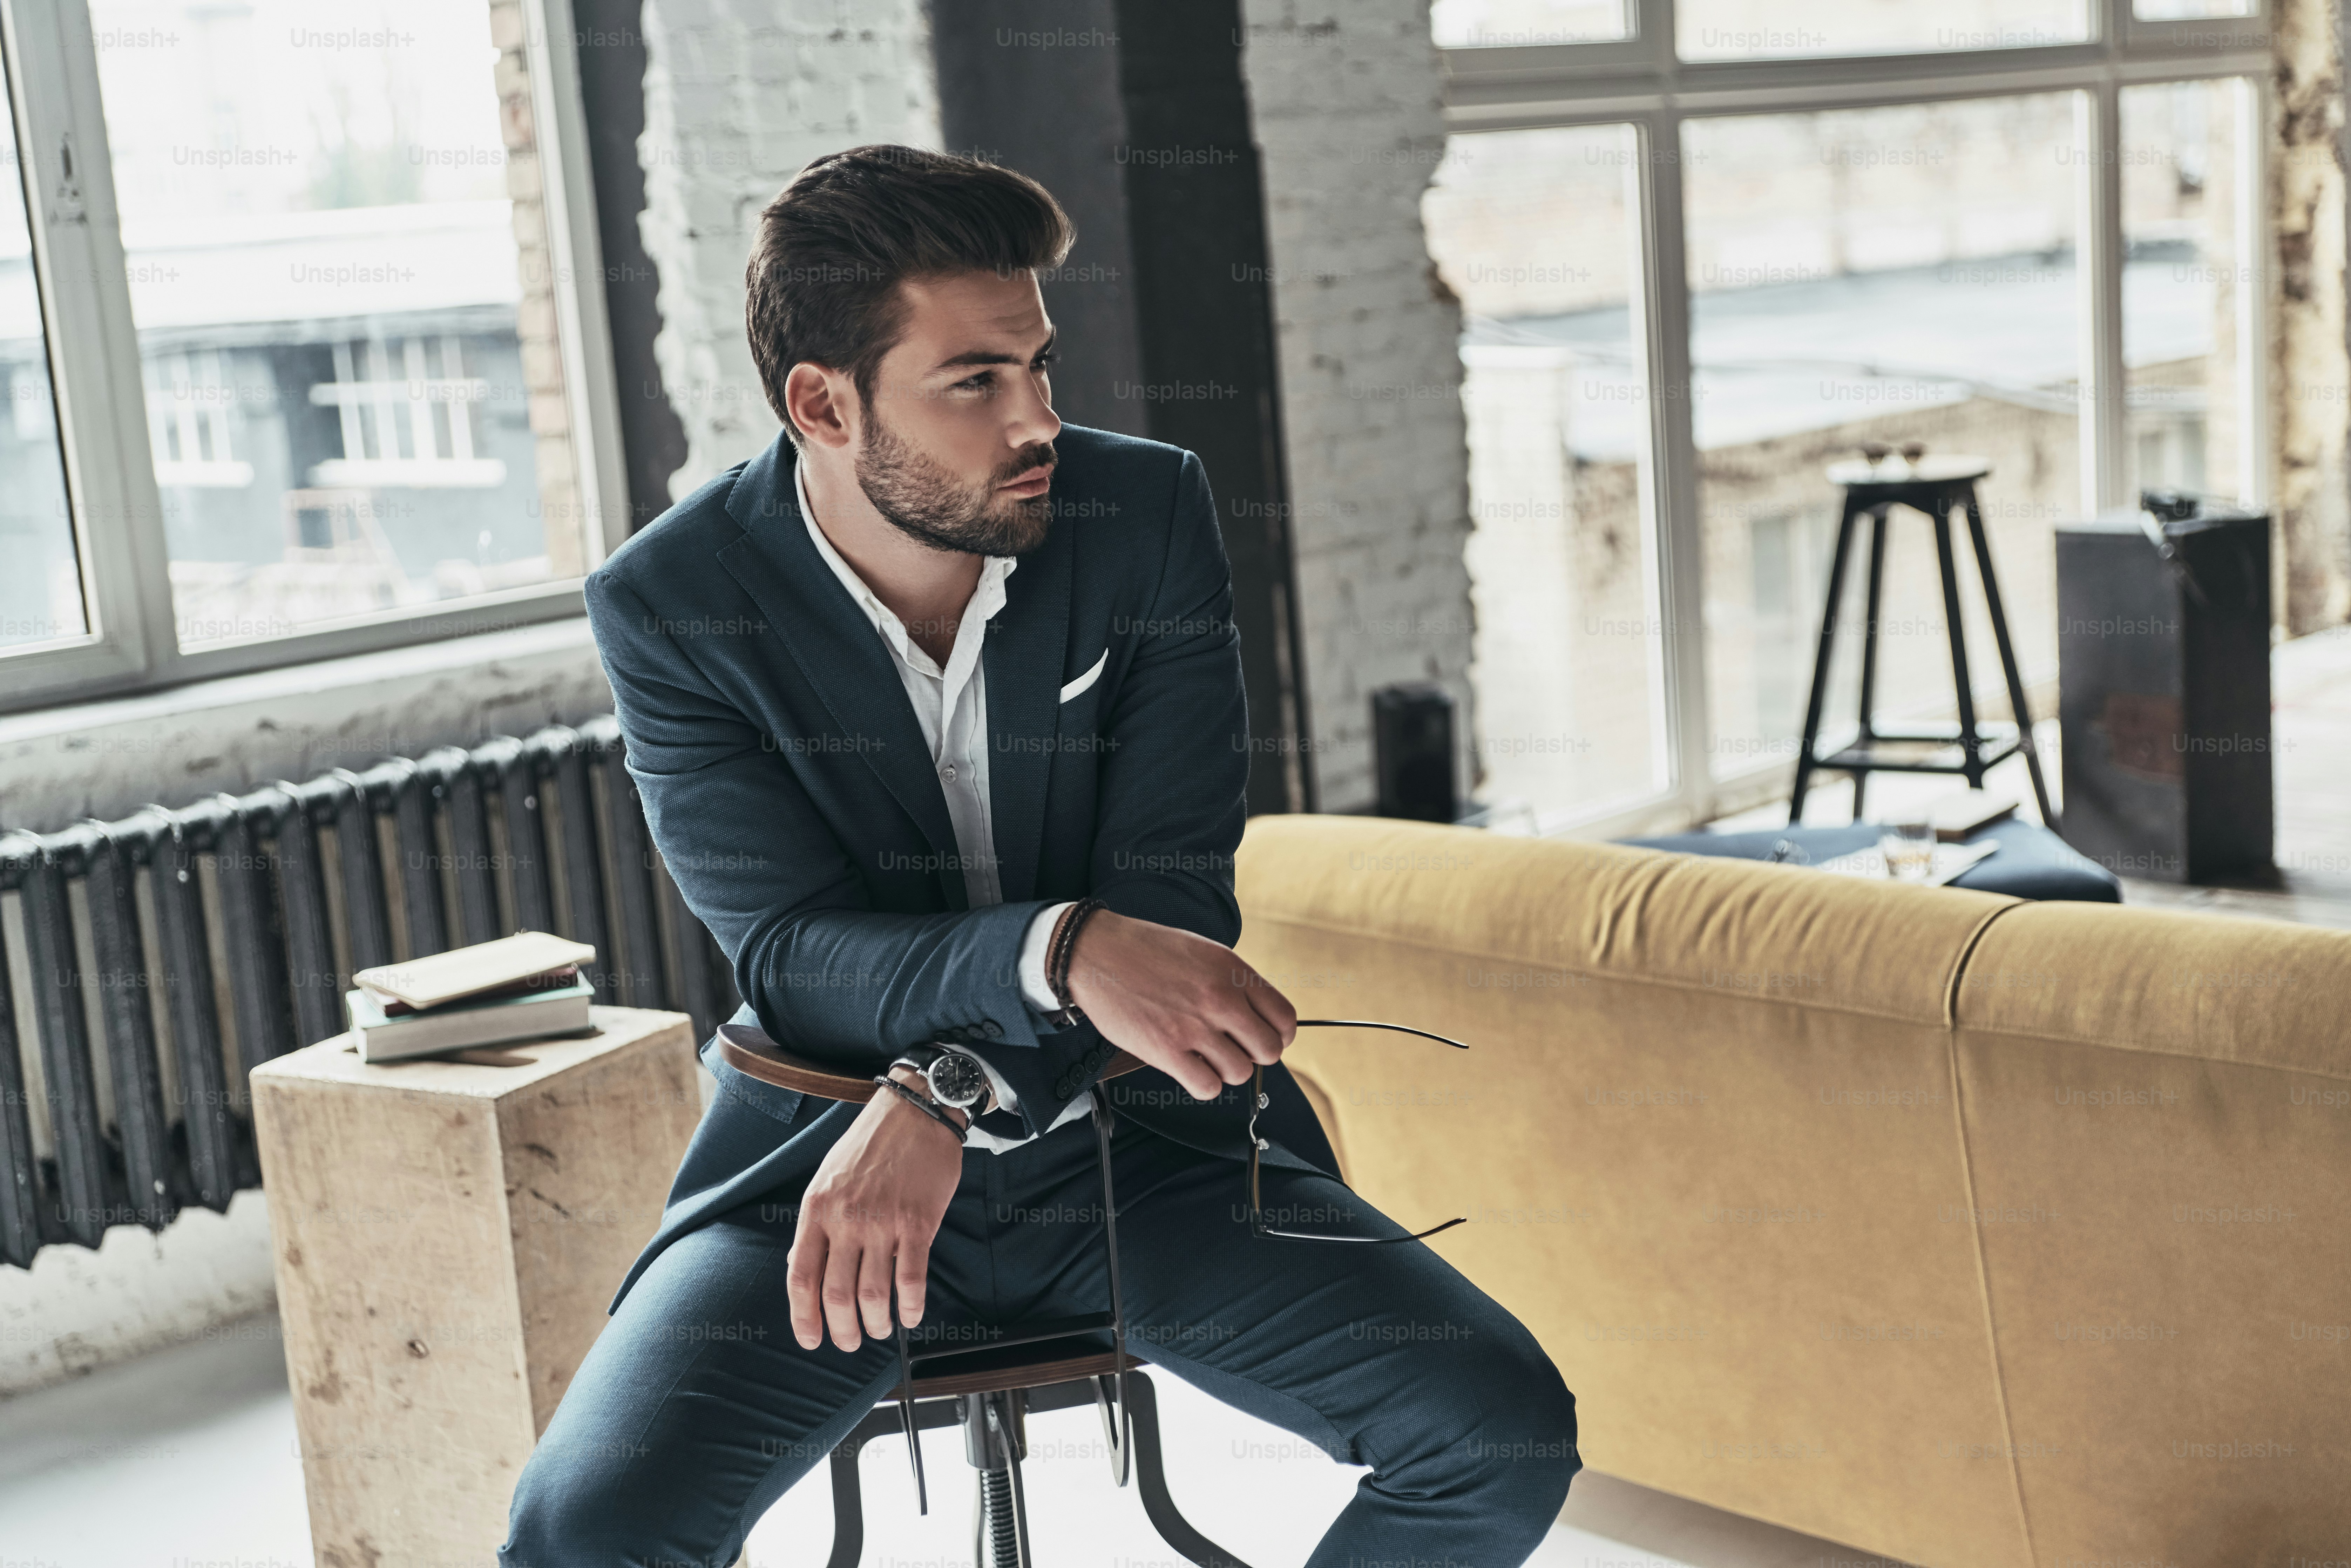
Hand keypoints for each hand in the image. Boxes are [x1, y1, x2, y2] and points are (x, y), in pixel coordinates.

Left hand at [786, 1070, 962, 1351]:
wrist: (915, 1112)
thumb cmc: (870, 1145)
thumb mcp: (827, 1179)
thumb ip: (816, 1225)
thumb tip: (800, 1270)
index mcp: (817, 1209)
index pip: (800, 1278)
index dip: (804, 1318)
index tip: (811, 1340)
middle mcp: (846, 1219)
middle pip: (837, 1295)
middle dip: (842, 1331)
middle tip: (850, 1342)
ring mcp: (883, 1222)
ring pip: (873, 1294)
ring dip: (877, 1323)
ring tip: (881, 1329)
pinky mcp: (918, 1222)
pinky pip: (912, 1278)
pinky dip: (911, 1306)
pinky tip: (911, 1314)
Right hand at [1063, 910, 1296, 1099]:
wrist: (1097, 952)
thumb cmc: (1147, 951)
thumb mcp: (1204, 952)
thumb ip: (1234, 982)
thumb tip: (1257, 1017)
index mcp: (1232, 971)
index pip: (1285, 1018)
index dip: (1279, 1035)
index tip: (1263, 1038)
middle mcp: (1219, 999)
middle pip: (1268, 1050)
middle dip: (1254, 1055)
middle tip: (1233, 1049)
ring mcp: (1193, 1026)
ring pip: (1239, 1072)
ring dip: (1225, 1070)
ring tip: (1205, 1056)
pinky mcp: (1165, 1050)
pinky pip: (1207, 1087)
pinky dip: (1203, 1084)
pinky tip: (1189, 1068)